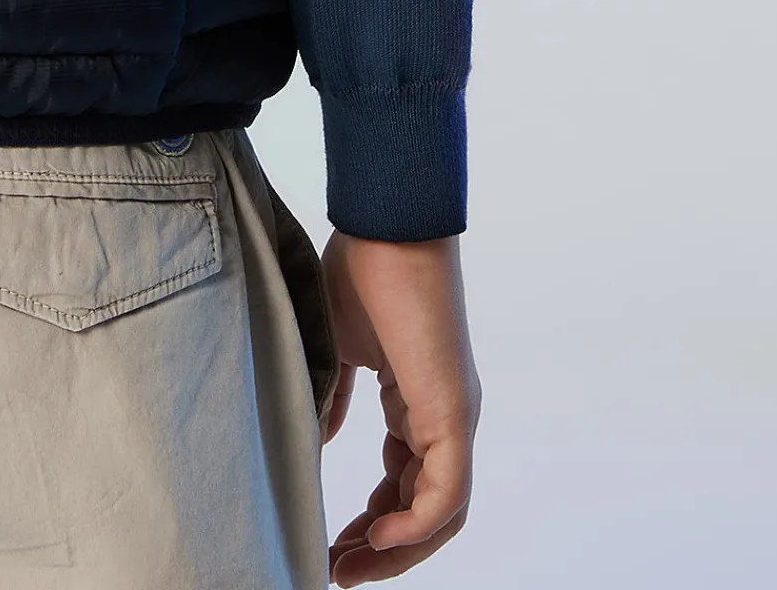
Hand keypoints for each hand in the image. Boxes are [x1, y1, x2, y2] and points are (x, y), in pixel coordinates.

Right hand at [320, 231, 479, 584]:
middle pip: (426, 507)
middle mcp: (445, 415)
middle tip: (336, 570)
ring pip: (441, 510)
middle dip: (381, 547)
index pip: (405, 479)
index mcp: (420, 399)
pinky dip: (416, 524)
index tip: (332, 540)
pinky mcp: (453, 412)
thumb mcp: (337, 343)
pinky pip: (447, 492)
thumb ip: (333, 393)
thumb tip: (322, 436)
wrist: (387, 221)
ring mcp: (454, 415)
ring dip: (397, 547)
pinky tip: (377, 538)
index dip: (372, 518)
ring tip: (348, 567)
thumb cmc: (362, 265)